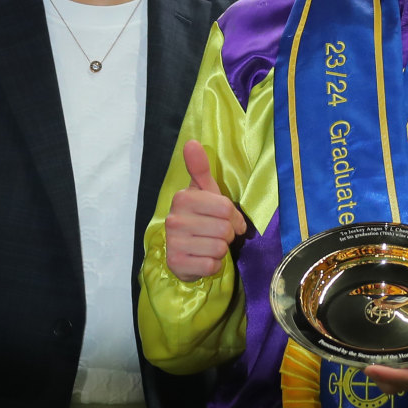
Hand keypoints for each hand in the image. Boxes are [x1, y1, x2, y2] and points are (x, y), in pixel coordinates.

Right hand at [165, 141, 246, 281]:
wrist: (183, 252)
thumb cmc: (200, 218)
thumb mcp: (204, 192)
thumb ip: (200, 169)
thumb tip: (191, 142)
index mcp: (183, 198)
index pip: (226, 208)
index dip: (234, 218)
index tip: (228, 220)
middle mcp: (175, 219)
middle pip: (225, 229)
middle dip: (228, 235)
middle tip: (217, 234)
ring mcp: (173, 242)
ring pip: (219, 248)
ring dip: (221, 250)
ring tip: (209, 246)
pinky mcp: (177, 263)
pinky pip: (211, 265)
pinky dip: (214, 265)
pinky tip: (204, 259)